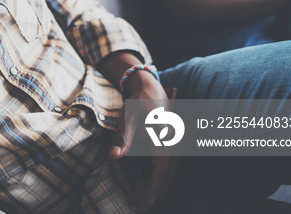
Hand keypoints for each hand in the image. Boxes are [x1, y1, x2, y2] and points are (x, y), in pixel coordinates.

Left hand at [109, 72, 176, 211]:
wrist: (150, 89)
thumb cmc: (138, 103)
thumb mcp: (127, 118)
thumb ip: (122, 139)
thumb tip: (114, 158)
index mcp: (164, 135)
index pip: (162, 167)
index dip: (154, 186)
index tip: (145, 200)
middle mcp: (174, 140)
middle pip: (169, 173)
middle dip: (155, 192)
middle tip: (140, 205)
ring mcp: (176, 143)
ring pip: (171, 171)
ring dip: (158, 187)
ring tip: (140, 198)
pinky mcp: (172, 144)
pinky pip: (170, 165)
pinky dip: (159, 178)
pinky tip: (144, 184)